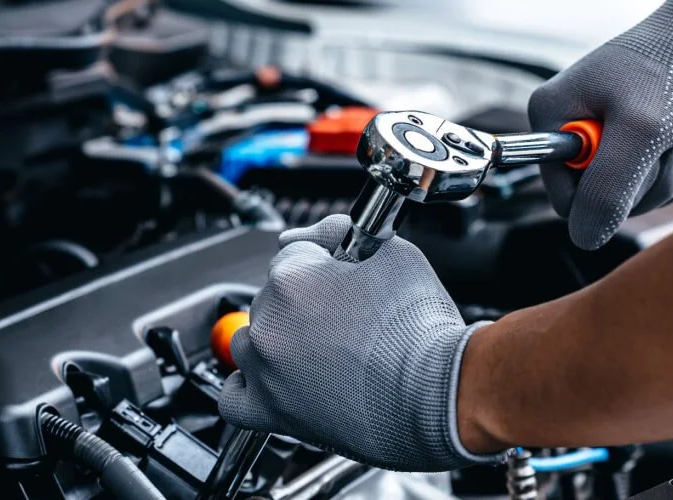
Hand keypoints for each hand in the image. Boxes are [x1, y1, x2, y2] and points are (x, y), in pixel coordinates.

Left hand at [217, 215, 504, 470]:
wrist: (438, 395)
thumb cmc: (423, 331)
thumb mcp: (396, 255)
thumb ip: (348, 233)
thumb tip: (329, 231)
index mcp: (293, 278)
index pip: (293, 251)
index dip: (322, 258)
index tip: (341, 270)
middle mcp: (269, 322)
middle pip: (271, 297)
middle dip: (304, 301)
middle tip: (345, 316)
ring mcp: (266, 369)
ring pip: (251, 341)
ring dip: (277, 340)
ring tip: (320, 350)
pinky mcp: (272, 412)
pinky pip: (234, 398)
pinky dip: (249, 386)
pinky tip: (273, 380)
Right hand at [529, 0, 672, 249]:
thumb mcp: (641, 131)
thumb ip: (607, 189)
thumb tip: (583, 239)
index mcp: (554, 117)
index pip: (565, 198)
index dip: (605, 195)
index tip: (636, 158)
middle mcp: (575, 128)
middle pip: (607, 201)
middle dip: (651, 177)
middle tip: (668, 135)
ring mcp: (610, 138)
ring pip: (643, 195)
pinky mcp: (644, 143)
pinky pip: (667, 185)